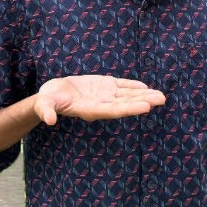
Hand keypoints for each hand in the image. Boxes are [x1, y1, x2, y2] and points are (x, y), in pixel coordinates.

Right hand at [35, 75, 166, 125]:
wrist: (51, 94)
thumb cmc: (47, 100)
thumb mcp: (44, 104)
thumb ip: (46, 111)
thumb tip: (49, 121)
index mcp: (90, 110)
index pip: (113, 110)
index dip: (129, 108)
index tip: (146, 107)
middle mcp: (101, 104)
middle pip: (126, 103)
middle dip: (144, 101)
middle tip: (162, 100)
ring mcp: (104, 95)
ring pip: (128, 95)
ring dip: (144, 95)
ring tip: (161, 96)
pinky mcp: (104, 85)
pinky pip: (122, 86)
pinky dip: (134, 86)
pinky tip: (146, 87)